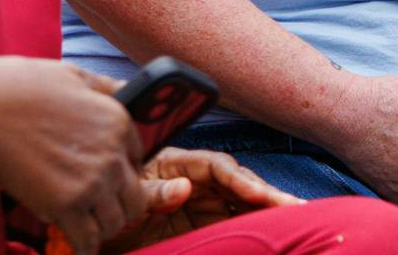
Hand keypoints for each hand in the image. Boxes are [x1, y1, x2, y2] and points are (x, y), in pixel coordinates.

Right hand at [0, 57, 145, 254]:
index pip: (140, 161)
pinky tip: (78, 248)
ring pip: (116, 222)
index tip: (108, 182)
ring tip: (84, 225)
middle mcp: (113, 155)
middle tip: (99, 210)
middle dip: (119, 206)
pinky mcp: (64, 206)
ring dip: (101, 227)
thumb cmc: (22, 89)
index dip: (123, 173)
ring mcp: (92, 182)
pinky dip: (84, 248)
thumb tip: (126, 90)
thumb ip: (106, 89)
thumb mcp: (77, 76)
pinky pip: (88, 240)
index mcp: (119, 123)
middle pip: (136, 197)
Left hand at [101, 149, 301, 252]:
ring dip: (268, 209)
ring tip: (298, 214)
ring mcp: (204, 204)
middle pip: (239, 183)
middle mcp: (198, 181)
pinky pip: (234, 223)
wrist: (99, 233)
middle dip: (267, 194)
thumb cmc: (110, 207)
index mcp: (179, 165)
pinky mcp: (206, 225)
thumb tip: (184, 188)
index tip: (257, 193)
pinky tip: (275, 231)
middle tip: (296, 206)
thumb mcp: (128, 199)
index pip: (218, 166)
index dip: (240, 178)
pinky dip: (255, 226)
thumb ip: (154, 193)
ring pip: (243, 203)